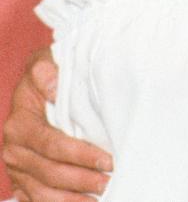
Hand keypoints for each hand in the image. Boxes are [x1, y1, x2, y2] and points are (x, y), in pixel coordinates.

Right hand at [2, 50, 111, 199]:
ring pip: (44, 194)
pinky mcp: (21, 181)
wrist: (35, 85)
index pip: (52, 145)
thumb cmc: (47, 73)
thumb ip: (46, 72)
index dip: (80, 155)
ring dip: (74, 199)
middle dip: (82, 180)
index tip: (106, 159)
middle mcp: (14, 150)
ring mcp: (16, 169)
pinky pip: (38, 201)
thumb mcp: (45, 63)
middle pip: (50, 173)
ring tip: (100, 196)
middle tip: (109, 181)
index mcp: (19, 124)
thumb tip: (55, 86)